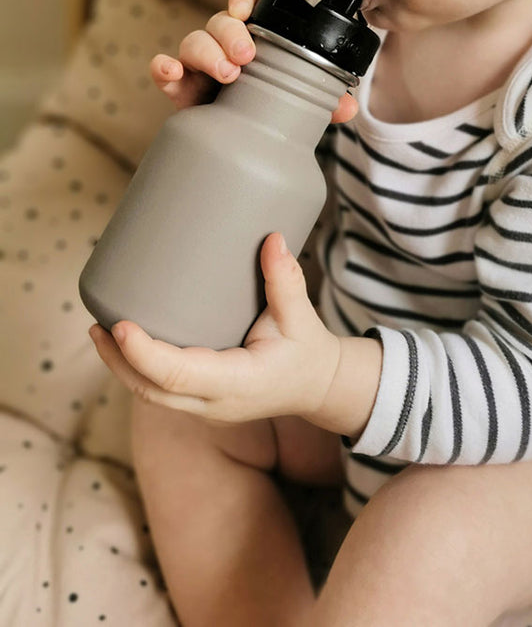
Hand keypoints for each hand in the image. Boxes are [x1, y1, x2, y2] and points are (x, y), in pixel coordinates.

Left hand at [88, 233, 342, 425]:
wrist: (319, 386)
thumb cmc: (309, 352)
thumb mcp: (302, 317)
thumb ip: (286, 279)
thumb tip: (272, 238)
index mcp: (239, 382)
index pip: (178, 375)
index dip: (144, 353)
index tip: (120, 325)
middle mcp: (215, 402)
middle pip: (151, 390)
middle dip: (118, 361)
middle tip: (97, 324)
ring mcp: (205, 407)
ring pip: (150, 395)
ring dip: (122, 367)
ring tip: (100, 331)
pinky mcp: (201, 401)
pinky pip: (160, 392)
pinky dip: (138, 370)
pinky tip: (125, 345)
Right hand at [150, 0, 357, 122]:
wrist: (239, 141)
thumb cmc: (267, 108)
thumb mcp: (295, 101)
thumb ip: (320, 99)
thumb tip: (347, 106)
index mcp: (254, 37)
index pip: (246, 5)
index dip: (243, 0)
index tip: (245, 9)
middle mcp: (223, 45)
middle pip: (220, 23)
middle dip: (231, 34)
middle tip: (246, 56)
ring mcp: (199, 64)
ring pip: (194, 42)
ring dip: (208, 52)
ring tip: (227, 73)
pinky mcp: (180, 86)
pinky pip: (164, 69)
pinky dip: (163, 67)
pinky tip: (171, 71)